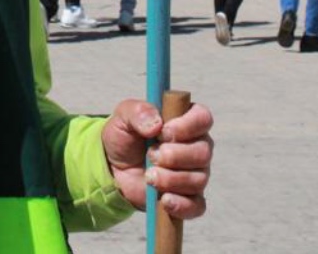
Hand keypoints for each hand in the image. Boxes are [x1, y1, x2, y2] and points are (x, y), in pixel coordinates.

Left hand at [101, 99, 212, 215]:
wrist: (114, 167)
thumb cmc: (125, 136)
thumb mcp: (123, 117)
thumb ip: (138, 112)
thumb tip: (156, 125)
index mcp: (185, 121)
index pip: (203, 118)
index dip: (187, 126)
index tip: (163, 133)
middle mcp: (196, 146)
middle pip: (203, 152)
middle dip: (174, 156)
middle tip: (152, 155)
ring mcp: (195, 173)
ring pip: (198, 179)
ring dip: (170, 179)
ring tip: (149, 176)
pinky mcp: (188, 197)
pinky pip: (196, 205)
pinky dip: (181, 204)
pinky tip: (164, 200)